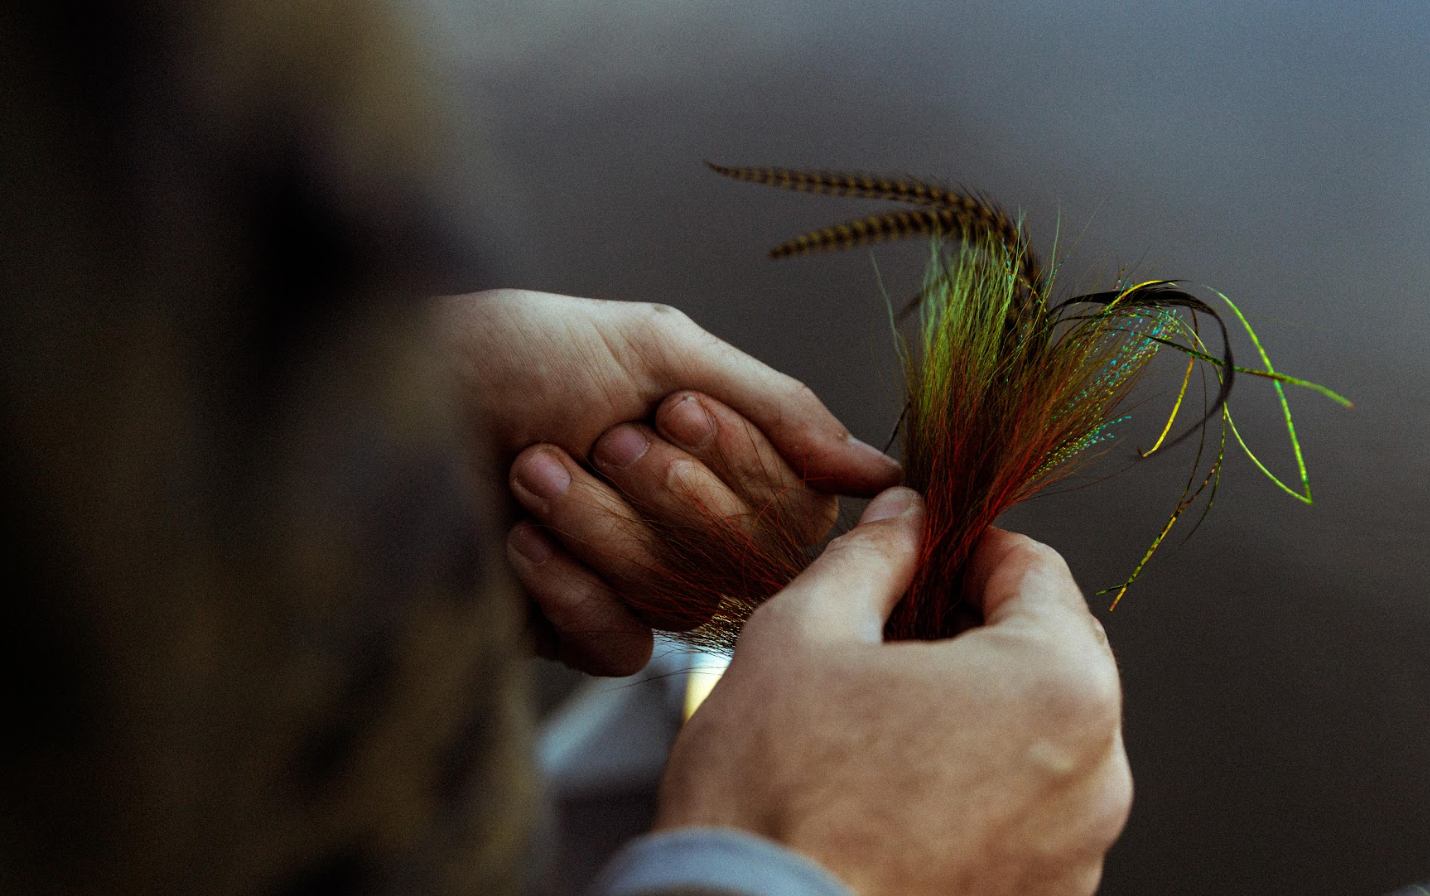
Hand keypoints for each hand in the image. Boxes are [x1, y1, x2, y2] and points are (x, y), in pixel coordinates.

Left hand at [438, 290, 901, 673]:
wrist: (389, 392)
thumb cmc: (514, 352)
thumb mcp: (657, 346)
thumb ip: (776, 406)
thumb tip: (879, 468)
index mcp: (719, 459)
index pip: (798, 508)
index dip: (744, 470)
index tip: (679, 412)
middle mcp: (686, 527)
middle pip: (748, 559)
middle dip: (669, 493)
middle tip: (602, 437)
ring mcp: (631, 585)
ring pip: (681, 600)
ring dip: (601, 525)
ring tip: (533, 467)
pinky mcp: (571, 633)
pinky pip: (623, 649)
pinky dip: (574, 590)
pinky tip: (521, 543)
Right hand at [654, 488, 1131, 895]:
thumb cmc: (774, 807)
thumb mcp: (802, 634)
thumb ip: (869, 558)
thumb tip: (901, 521)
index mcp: (1057, 688)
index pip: (1038, 570)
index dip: (968, 545)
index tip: (925, 548)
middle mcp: (1093, 776)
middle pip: (1049, 655)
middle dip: (974, 627)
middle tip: (892, 627)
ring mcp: (1075, 853)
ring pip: (1039, 737)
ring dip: (976, 707)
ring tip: (881, 714)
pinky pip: (1027, 812)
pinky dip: (978, 783)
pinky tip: (896, 783)